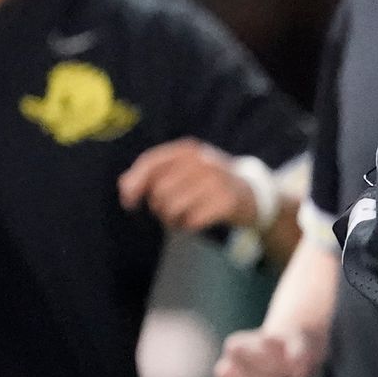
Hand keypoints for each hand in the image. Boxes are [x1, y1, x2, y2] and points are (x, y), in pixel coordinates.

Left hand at [118, 138, 258, 232]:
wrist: (253, 194)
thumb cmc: (210, 182)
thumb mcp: (185, 169)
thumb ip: (154, 173)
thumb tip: (124, 187)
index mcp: (188, 150)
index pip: (151, 162)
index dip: (135, 182)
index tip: (129, 202)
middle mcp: (202, 162)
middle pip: (159, 190)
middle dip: (158, 207)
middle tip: (170, 211)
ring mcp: (216, 182)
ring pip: (173, 208)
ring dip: (172, 220)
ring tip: (181, 218)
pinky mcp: (226, 203)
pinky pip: (192, 221)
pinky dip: (188, 226)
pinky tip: (195, 222)